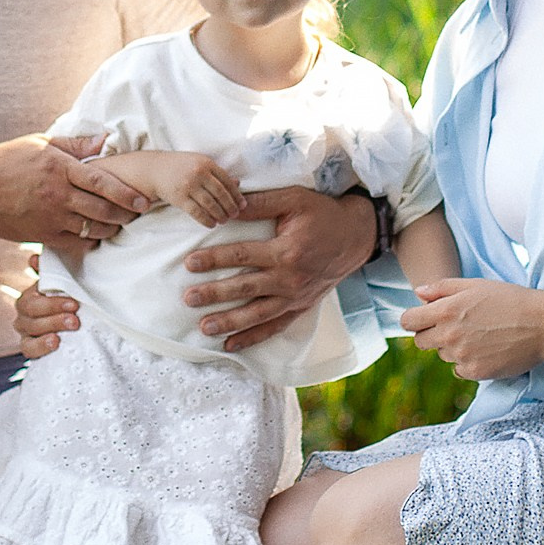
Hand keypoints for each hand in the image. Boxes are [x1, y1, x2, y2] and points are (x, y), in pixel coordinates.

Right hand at [0, 133, 154, 252]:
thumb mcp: (39, 143)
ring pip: (91, 228)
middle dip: (125, 214)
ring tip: (120, 225)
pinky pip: (74, 244)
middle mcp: (57, 195)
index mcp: (58, 167)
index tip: (143, 200)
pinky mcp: (42, 236)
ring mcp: (50, 218)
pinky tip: (95, 237)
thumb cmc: (4, 162)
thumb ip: (74, 144)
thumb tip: (105, 140)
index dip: (126, 193)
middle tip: (138, 214)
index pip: (102, 182)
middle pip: (102, 209)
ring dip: (110, 229)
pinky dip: (89, 242)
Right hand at [14, 276, 80, 358]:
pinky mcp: (29, 348)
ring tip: (69, 330)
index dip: (53, 303)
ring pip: (31, 331)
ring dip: (51, 329)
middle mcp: (24, 314)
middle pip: (32, 315)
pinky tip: (55, 343)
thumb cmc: (65, 301)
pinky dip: (41, 346)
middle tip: (75, 320)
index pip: (34, 299)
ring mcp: (25, 332)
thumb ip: (49, 271)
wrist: (72, 325)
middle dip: (55, 317)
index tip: (74, 304)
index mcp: (29, 296)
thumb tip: (34, 259)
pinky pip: (29, 349)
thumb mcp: (61, 286)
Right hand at [102, 149, 244, 225]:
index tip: (242, 204)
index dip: (236, 194)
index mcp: (206, 162)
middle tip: (235, 215)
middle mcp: (198, 173)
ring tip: (224, 221)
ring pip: (210, 204)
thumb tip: (238, 184)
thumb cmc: (180, 166)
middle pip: (220, 193)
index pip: (227, 180)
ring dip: (220, 215)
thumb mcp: (199, 163)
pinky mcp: (179, 197)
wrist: (154, 169)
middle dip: (230, 206)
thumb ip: (218, 173)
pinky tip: (211, 224)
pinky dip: (206, 220)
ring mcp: (188, 185)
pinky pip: (196, 212)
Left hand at [182, 181, 374, 352]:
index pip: (242, 256)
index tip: (190, 263)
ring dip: (229, 322)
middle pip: (245, 289)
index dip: (214, 259)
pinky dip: (253, 338)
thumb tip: (228, 205)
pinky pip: (274, 327)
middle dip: (214, 294)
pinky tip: (231, 344)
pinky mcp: (301, 307)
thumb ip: (260, 204)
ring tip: (204, 327)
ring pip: (257, 314)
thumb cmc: (322, 214)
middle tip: (188, 298)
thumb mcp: (293, 199)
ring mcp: (296, 297)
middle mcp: (290, 279)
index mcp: (286, 251)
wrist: (355, 236)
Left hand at [401, 278, 543, 380]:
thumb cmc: (509, 299)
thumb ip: (442, 288)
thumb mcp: (475, 285)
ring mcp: (461, 356)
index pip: (408, 321)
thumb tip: (418, 294)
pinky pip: (458, 369)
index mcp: (445, 311)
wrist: (541, 325)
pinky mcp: (475, 372)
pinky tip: (485, 349)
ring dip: (452, 347)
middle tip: (454, 327)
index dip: (415, 319)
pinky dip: (467, 361)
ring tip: (478, 335)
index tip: (425, 318)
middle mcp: (449, 335)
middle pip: (420, 342)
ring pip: (442, 355)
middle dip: (431, 334)